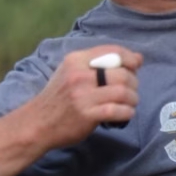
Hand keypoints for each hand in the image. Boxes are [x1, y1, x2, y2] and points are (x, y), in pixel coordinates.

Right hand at [28, 46, 143, 148]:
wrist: (37, 123)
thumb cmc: (59, 97)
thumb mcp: (71, 72)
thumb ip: (100, 63)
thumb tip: (138, 58)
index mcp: (76, 60)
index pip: (112, 52)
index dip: (130, 58)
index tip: (136, 66)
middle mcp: (79, 75)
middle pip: (122, 74)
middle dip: (133, 83)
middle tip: (130, 91)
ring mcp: (82, 95)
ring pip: (123, 92)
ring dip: (133, 99)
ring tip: (129, 103)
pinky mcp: (87, 115)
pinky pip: (118, 111)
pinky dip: (127, 112)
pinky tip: (124, 114)